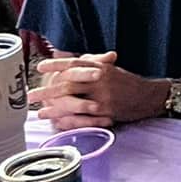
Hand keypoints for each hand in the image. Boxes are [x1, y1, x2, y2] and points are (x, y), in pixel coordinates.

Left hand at [29, 52, 165, 127]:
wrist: (149, 97)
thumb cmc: (128, 82)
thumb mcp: (111, 69)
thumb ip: (92, 63)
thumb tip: (71, 59)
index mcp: (101, 67)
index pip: (76, 63)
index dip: (57, 64)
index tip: (40, 67)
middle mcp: (101, 80)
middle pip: (69, 83)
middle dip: (48, 90)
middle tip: (31, 95)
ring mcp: (103, 97)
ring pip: (73, 102)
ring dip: (54, 108)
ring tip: (39, 112)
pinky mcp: (106, 113)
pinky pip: (83, 117)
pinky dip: (68, 120)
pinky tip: (56, 122)